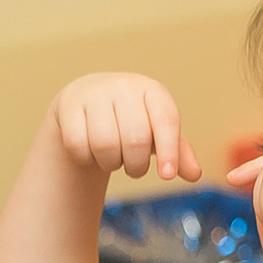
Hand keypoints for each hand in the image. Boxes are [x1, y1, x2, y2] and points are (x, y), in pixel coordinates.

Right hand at [49, 73, 201, 181]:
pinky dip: (86, 159)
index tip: (167, 176)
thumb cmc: (134, 120)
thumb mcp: (158, 132)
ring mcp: (94, 94)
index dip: (169, 151)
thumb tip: (194, 175)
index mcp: (153, 91)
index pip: (166, 121)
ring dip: (111, 164)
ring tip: (113, 160)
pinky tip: (91, 154)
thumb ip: (178, 153)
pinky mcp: (68, 106)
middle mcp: (124, 87)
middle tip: (134, 169)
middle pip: (135, 139)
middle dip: (136, 165)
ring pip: (105, 144)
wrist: (90, 100)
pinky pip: (78, 144)